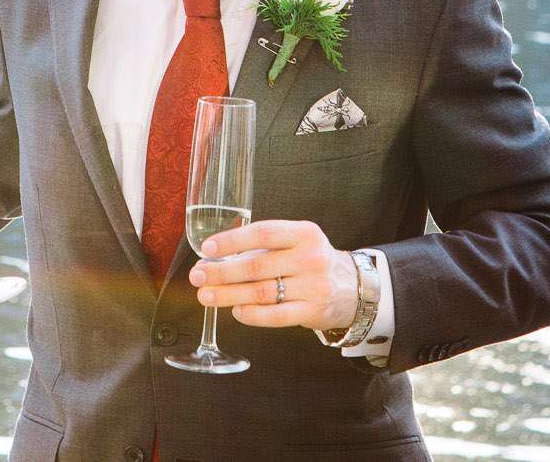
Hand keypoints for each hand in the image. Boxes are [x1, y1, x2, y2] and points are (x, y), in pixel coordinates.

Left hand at [187, 220, 356, 331]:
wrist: (352, 288)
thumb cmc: (310, 261)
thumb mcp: (294, 243)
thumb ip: (259, 249)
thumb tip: (211, 261)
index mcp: (304, 233)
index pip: (263, 233)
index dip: (232, 240)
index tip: (207, 249)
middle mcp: (311, 258)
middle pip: (257, 266)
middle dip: (221, 272)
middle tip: (197, 276)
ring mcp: (314, 286)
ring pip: (262, 292)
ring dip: (229, 295)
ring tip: (206, 296)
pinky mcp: (313, 311)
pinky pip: (276, 315)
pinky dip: (252, 314)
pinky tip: (235, 311)